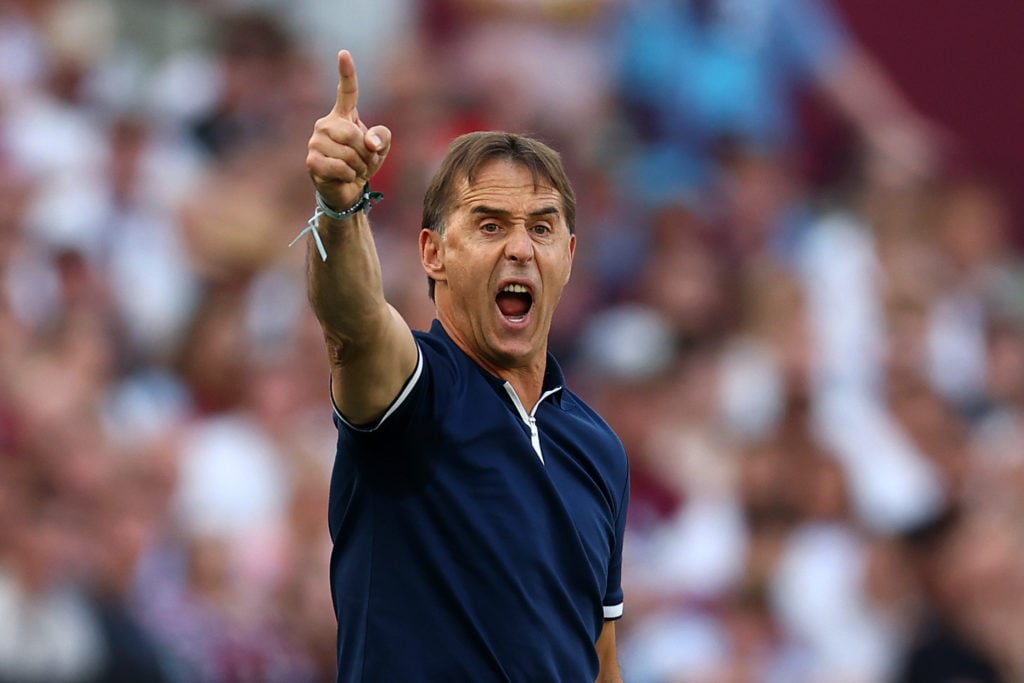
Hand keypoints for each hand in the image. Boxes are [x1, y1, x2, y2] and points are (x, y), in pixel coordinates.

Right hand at [306, 50, 390, 210]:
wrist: (347, 190)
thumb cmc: (362, 163)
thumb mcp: (380, 148)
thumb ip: (382, 137)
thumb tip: (369, 143)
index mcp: (343, 116)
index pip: (346, 91)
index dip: (346, 72)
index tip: (344, 53)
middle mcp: (325, 124)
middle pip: (354, 134)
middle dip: (366, 153)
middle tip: (365, 162)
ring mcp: (316, 142)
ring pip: (348, 153)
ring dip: (360, 166)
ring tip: (355, 170)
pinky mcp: (312, 161)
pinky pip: (341, 167)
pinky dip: (350, 175)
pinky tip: (345, 177)